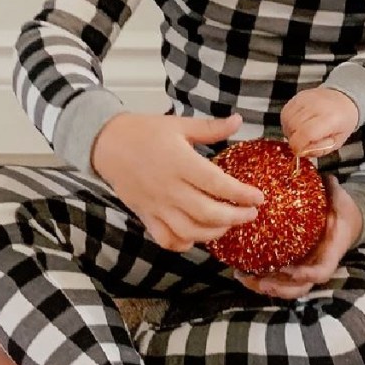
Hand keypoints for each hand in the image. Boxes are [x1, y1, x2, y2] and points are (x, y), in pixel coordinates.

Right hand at [91, 112, 264, 251]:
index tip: (259, 197)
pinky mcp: (146, 215)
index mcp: (180, 163)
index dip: (241, 194)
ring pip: (190, 231)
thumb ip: (211, 128)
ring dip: (215, 232)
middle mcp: (169, 188)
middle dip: (235, 217)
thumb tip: (238, 121)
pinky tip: (198, 236)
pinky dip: (184, 243)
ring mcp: (156, 205)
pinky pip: (166, 239)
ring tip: (230, 224)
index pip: (217, 184)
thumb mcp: (179, 125)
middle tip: (252, 214)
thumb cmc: (145, 132)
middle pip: (207, 213)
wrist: (106, 144)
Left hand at [236, 174, 362, 298]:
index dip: (304, 275)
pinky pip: (277, 278)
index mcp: (331, 253)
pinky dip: (259, 279)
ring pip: (285, 288)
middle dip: (278, 288)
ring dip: (263, 286)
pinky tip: (240, 270)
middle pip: (298, 288)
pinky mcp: (293, 266)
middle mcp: (316, 265)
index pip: (320, 272)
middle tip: (257, 280)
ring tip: (241, 275)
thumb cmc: (342, 210)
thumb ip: (333, 190)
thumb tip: (324, 175)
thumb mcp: (341, 200)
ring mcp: (304, 268)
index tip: (287, 269)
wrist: (345, 222)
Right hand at [281, 88, 358, 156]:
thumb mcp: (337, 142)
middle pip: (294, 127)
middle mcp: (317, 106)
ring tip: (301, 133)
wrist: (344, 100)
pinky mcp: (298, 96)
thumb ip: (320, 150)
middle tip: (303, 142)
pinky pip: (285, 113)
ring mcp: (306, 99)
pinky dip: (288, 122)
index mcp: (331, 118)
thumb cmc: (342, 121)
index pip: (307, 133)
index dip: (299, 146)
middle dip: (295, 139)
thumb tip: (303, 151)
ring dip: (290, 131)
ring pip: (287, 120)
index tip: (300, 151)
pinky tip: (297, 125)